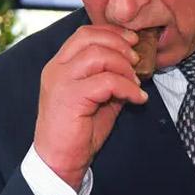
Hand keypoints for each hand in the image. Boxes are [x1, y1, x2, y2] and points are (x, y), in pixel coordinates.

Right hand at [33, 24, 146, 190]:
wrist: (59, 162)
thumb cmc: (78, 131)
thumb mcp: (99, 97)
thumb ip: (111, 78)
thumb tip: (135, 66)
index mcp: (60, 65)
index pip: (85, 34)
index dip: (112, 33)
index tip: (133, 40)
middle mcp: (57, 68)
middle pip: (90, 38)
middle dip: (119, 44)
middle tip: (136, 59)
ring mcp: (60, 82)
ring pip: (98, 56)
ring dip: (124, 66)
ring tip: (136, 82)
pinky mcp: (70, 98)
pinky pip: (106, 82)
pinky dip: (128, 87)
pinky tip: (137, 98)